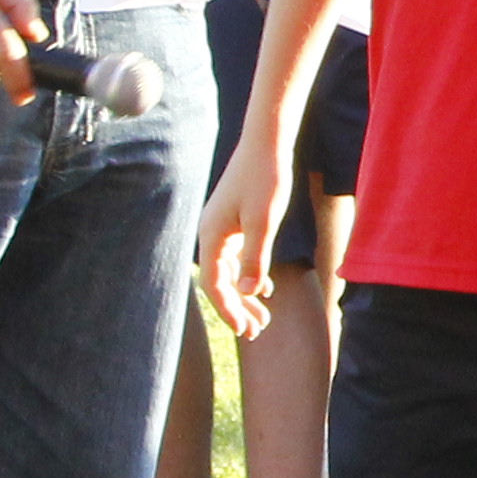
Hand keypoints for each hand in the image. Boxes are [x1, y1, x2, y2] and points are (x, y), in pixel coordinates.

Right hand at [198, 161, 280, 337]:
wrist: (266, 144)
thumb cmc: (266, 180)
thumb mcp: (264, 222)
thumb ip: (256, 258)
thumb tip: (249, 292)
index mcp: (211, 236)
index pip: (214, 284)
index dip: (229, 309)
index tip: (246, 329)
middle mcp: (210, 234)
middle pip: (219, 281)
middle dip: (237, 308)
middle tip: (256, 332)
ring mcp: (220, 228)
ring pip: (228, 271)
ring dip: (244, 295)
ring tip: (263, 319)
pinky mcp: (232, 222)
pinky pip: (235, 257)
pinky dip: (248, 275)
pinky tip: (264, 289)